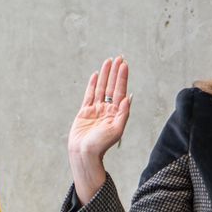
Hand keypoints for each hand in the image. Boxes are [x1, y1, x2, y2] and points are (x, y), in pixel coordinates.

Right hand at [68, 56, 132, 202]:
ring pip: (101, 88)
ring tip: (108, 61)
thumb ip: (123, 114)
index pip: (120, 91)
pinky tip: (96, 75)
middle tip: (119, 58)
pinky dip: (92, 84)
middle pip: (112, 86)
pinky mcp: (85, 112)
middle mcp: (107, 110)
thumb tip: (127, 98)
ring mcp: (95, 110)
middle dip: (115, 72)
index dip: (122, 77)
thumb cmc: (100, 145)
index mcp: (115, 113)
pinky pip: (89, 95)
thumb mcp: (116, 130)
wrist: (84, 154)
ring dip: (105, 75)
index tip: (124, 65)